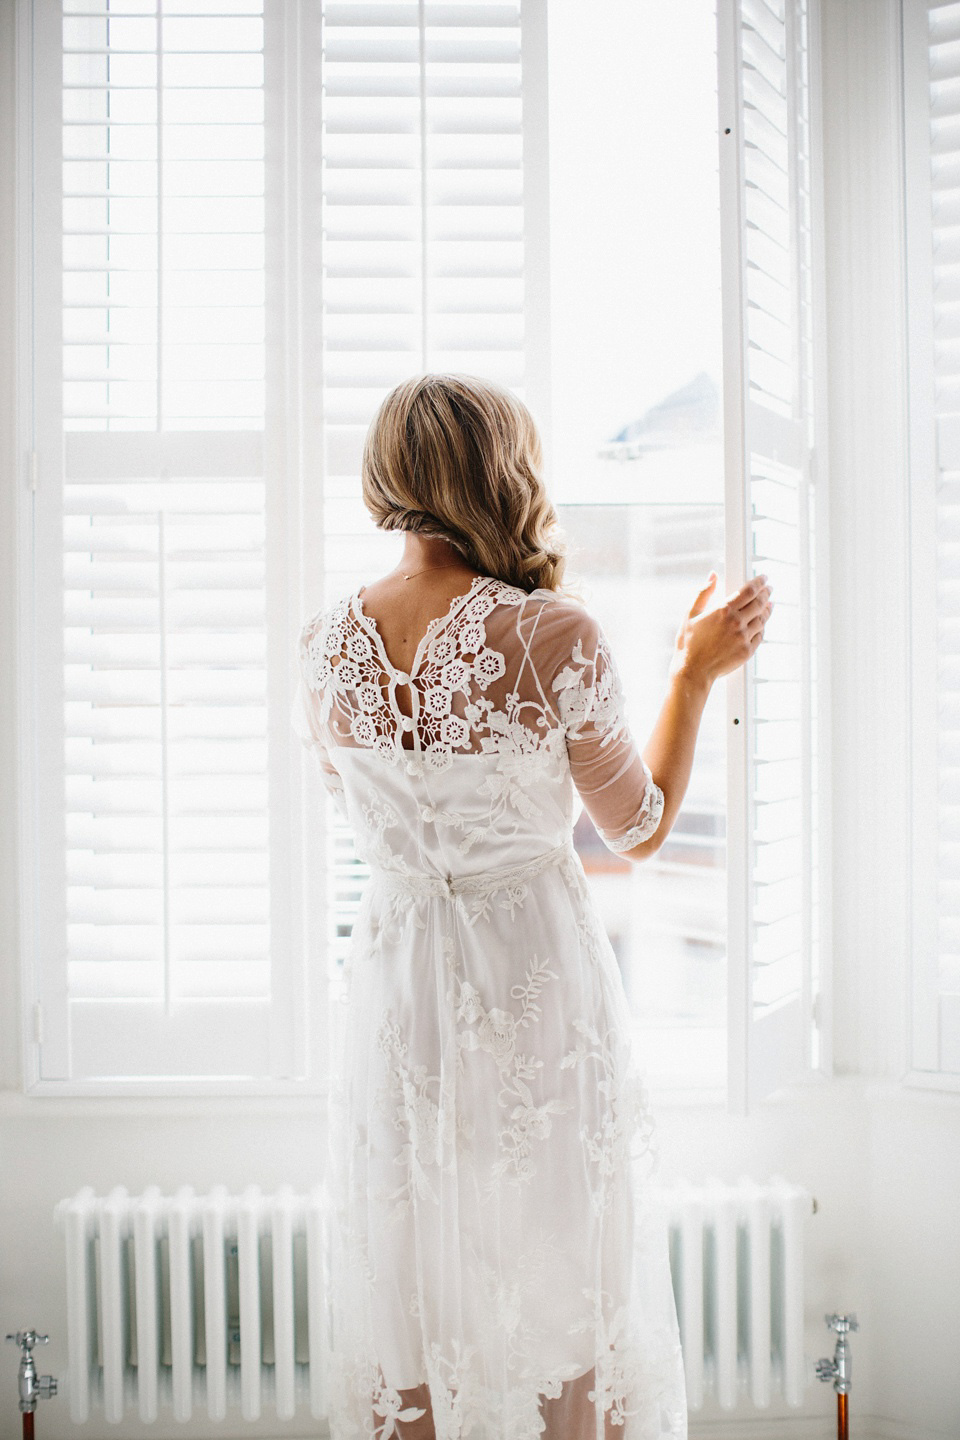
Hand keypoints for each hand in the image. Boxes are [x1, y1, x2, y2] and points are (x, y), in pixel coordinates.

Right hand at [669, 572, 773, 687]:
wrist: (693, 671)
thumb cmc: (688, 644)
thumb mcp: (690, 614)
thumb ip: (703, 593)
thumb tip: (713, 575)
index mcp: (723, 610)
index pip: (749, 591)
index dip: (759, 582)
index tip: (763, 578)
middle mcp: (736, 622)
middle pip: (760, 602)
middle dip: (766, 593)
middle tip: (769, 589)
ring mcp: (744, 637)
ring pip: (762, 619)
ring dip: (767, 609)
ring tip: (769, 604)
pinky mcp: (747, 651)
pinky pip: (760, 635)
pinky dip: (762, 627)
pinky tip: (761, 623)